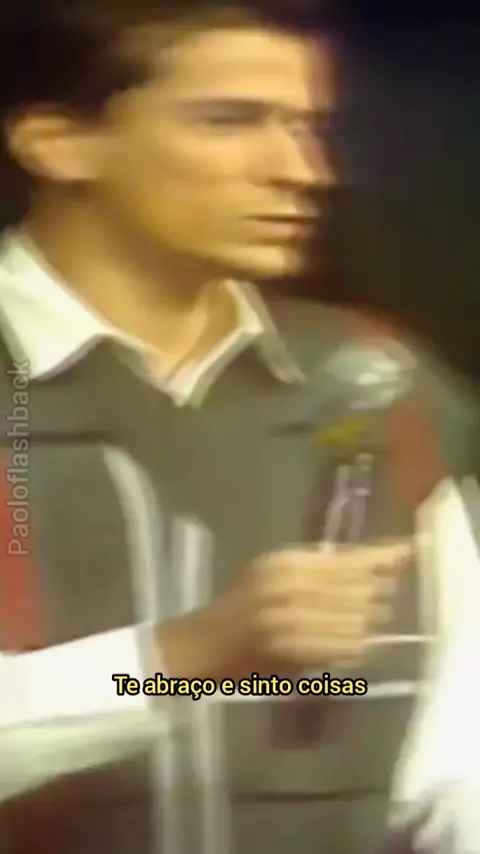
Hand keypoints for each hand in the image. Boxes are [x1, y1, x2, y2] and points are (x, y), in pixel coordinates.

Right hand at [244, 542, 411, 668]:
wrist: (204, 644)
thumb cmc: (243, 608)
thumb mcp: (279, 576)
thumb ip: (325, 571)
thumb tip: (379, 568)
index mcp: (286, 561)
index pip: (346, 558)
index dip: (381, 557)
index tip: (408, 553)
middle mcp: (288, 583)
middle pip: (358, 589)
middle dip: (375, 598)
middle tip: (377, 604)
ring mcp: (289, 615)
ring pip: (354, 619)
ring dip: (364, 626)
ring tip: (358, 628)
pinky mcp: (290, 646)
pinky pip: (340, 646)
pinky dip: (352, 647)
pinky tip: (350, 647)